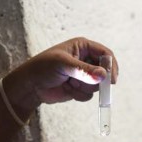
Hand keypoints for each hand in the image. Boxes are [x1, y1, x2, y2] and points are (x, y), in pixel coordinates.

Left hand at [3, 37, 118, 109]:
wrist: (31, 85)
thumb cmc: (43, 68)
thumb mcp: (63, 65)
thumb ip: (84, 70)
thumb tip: (103, 76)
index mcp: (83, 47)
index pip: (105, 54)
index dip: (110, 66)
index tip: (111, 79)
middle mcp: (86, 59)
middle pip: (105, 71)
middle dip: (98, 80)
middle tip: (90, 84)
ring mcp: (84, 74)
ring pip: (98, 85)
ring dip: (84, 87)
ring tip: (69, 82)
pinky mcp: (81, 87)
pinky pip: (89, 94)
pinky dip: (79, 94)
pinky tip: (67, 89)